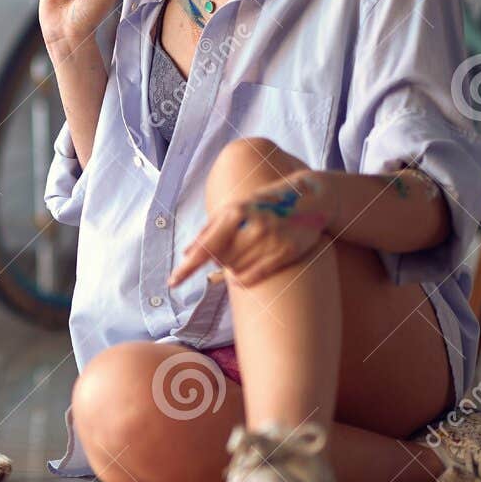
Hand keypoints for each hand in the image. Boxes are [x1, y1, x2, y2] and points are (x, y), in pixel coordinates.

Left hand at [169, 171, 334, 288]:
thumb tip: (186, 252)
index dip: (187, 267)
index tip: (172, 282)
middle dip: (220, 259)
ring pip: (236, 270)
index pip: (205, 247)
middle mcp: (252, 227)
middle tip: (235, 246)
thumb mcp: (234, 208)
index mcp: (234, 213)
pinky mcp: (286, 252)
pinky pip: (254, 276)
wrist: (308, 199)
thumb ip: (209, 230)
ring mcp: (271, 240)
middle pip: (220, 261)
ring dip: (233, 267)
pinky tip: (241, 275)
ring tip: (248, 251)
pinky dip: (242, 279)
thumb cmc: (262, 205)